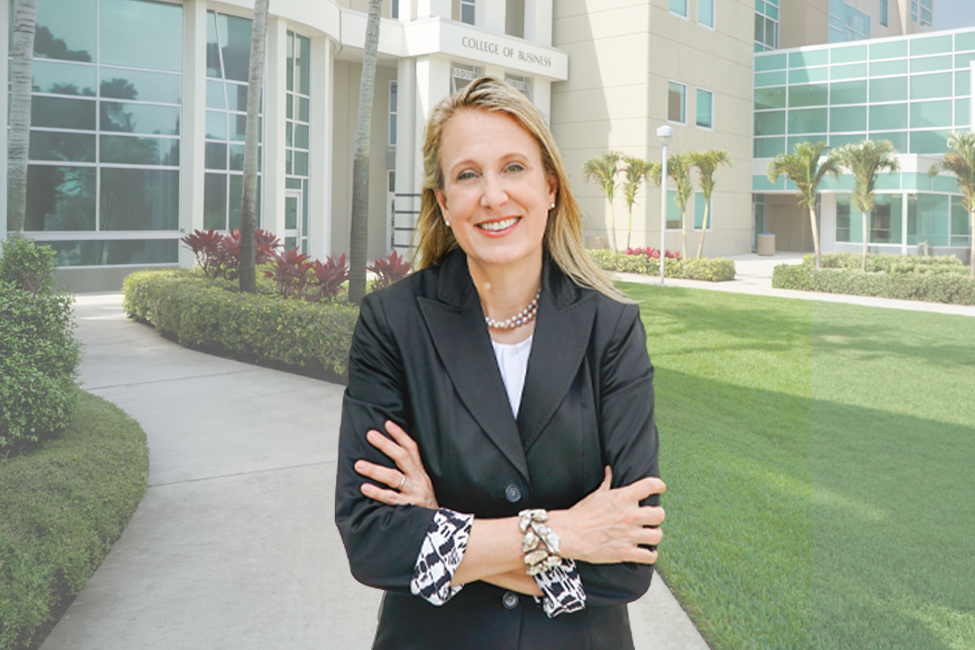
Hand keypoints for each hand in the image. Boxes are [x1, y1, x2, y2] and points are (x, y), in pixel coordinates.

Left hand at [354, 421, 438, 508]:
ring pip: (394, 478)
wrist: (440, 529)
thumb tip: (388, 459)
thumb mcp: (421, 486)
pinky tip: (365, 488)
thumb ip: (409, 474)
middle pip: (403, 457)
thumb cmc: (425, 507)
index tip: (387, 424)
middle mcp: (419, 481)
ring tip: (359, 465)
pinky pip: (391, 499)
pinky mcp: (409, 508)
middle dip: (385, 445)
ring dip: (375, 470)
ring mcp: (414, 494)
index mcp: (421, 473)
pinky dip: (377, 493)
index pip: (412, 449)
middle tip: (370, 435)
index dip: (400, 435)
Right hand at [549, 467, 664, 564]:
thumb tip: (609, 470)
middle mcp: (629, 515)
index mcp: (623, 498)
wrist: (569, 534)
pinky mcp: (625, 553)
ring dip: (654, 534)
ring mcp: (629, 535)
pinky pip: (649, 556)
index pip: (650, 486)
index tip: (660, 488)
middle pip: (659, 514)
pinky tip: (647, 552)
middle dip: (657, 515)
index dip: (658, 486)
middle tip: (652, 517)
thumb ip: (607, 482)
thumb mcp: (596, 494)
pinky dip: (650, 555)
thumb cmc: (581, 514)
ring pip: (657, 535)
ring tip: (650, 534)